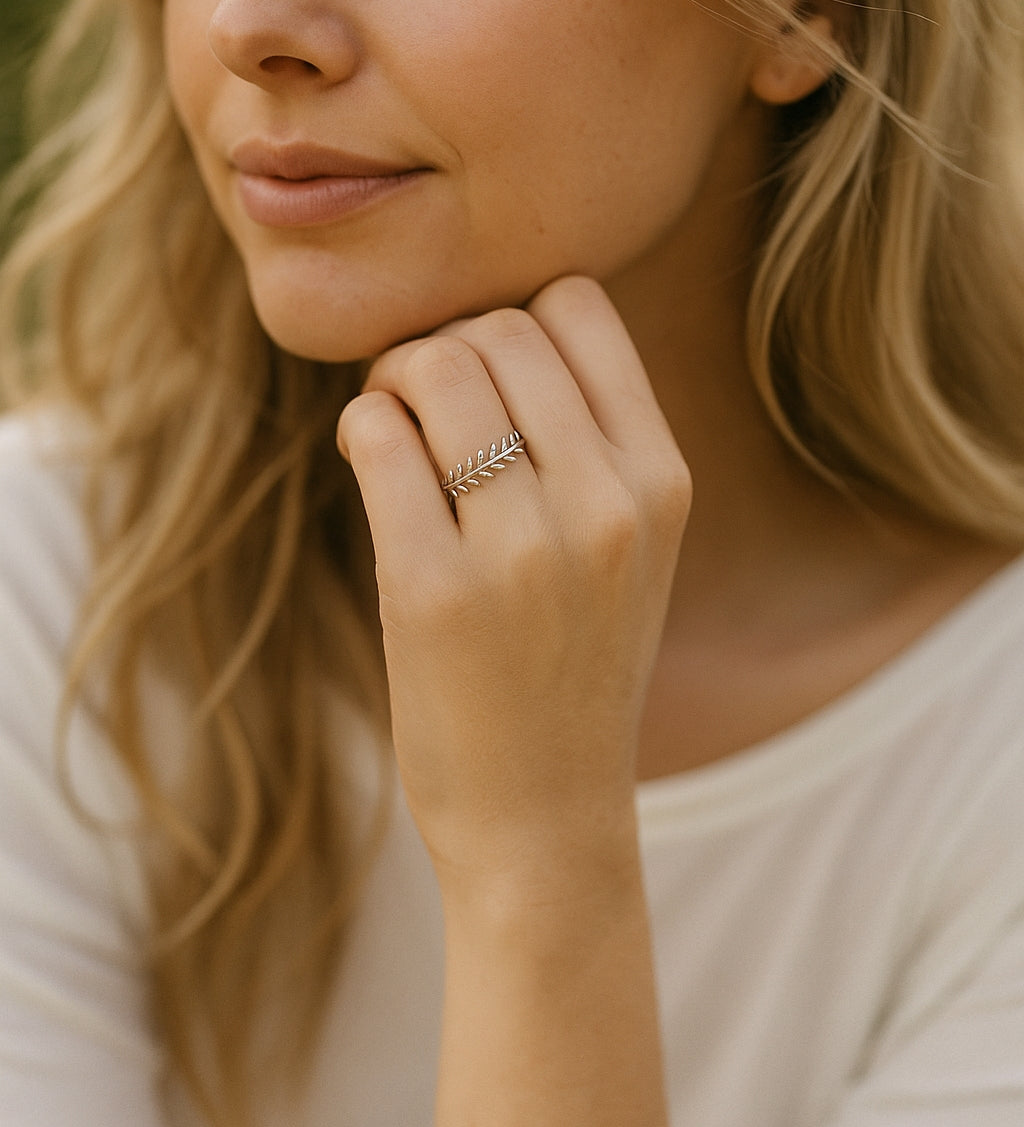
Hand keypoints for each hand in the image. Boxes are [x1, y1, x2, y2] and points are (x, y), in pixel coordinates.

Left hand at [336, 276, 690, 903]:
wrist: (548, 821)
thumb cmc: (574, 671)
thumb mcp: (631, 549)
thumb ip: (588, 440)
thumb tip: (480, 329)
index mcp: (662, 482)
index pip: (579, 305)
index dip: (515, 317)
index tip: (486, 371)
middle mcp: (608, 504)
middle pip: (498, 329)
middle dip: (442, 346)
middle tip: (417, 401)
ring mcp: (524, 549)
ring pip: (436, 368)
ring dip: (393, 381)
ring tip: (390, 429)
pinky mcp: (434, 590)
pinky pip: (378, 438)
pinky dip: (362, 429)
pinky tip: (370, 461)